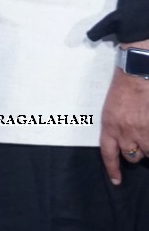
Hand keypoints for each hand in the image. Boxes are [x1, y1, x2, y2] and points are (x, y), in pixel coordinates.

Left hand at [100, 62, 148, 183]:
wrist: (137, 73)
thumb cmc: (123, 87)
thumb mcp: (112, 108)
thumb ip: (117, 125)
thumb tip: (127, 140)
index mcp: (109, 125)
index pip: (109, 154)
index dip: (113, 169)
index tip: (117, 181)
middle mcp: (125, 131)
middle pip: (132, 155)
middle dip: (137, 150)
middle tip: (140, 138)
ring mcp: (143, 130)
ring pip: (148, 152)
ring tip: (145, 128)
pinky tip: (147, 126)